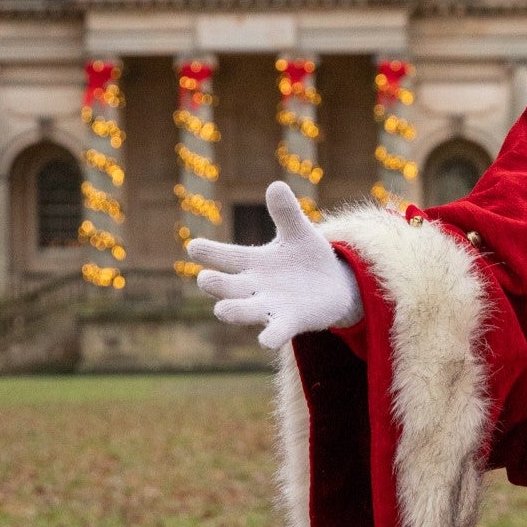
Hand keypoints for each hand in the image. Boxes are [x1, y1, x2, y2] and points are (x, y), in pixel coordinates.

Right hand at [186, 181, 363, 349]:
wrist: (334, 286)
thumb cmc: (307, 258)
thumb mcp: (298, 232)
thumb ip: (286, 213)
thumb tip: (276, 185)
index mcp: (253, 262)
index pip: (227, 256)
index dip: (210, 252)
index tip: (193, 247)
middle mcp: (254, 286)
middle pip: (228, 286)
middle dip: (216, 284)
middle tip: (205, 278)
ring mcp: (270, 306)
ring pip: (244, 311)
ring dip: (233, 311)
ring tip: (222, 310)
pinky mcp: (290, 321)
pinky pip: (277, 331)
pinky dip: (271, 335)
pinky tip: (266, 340)